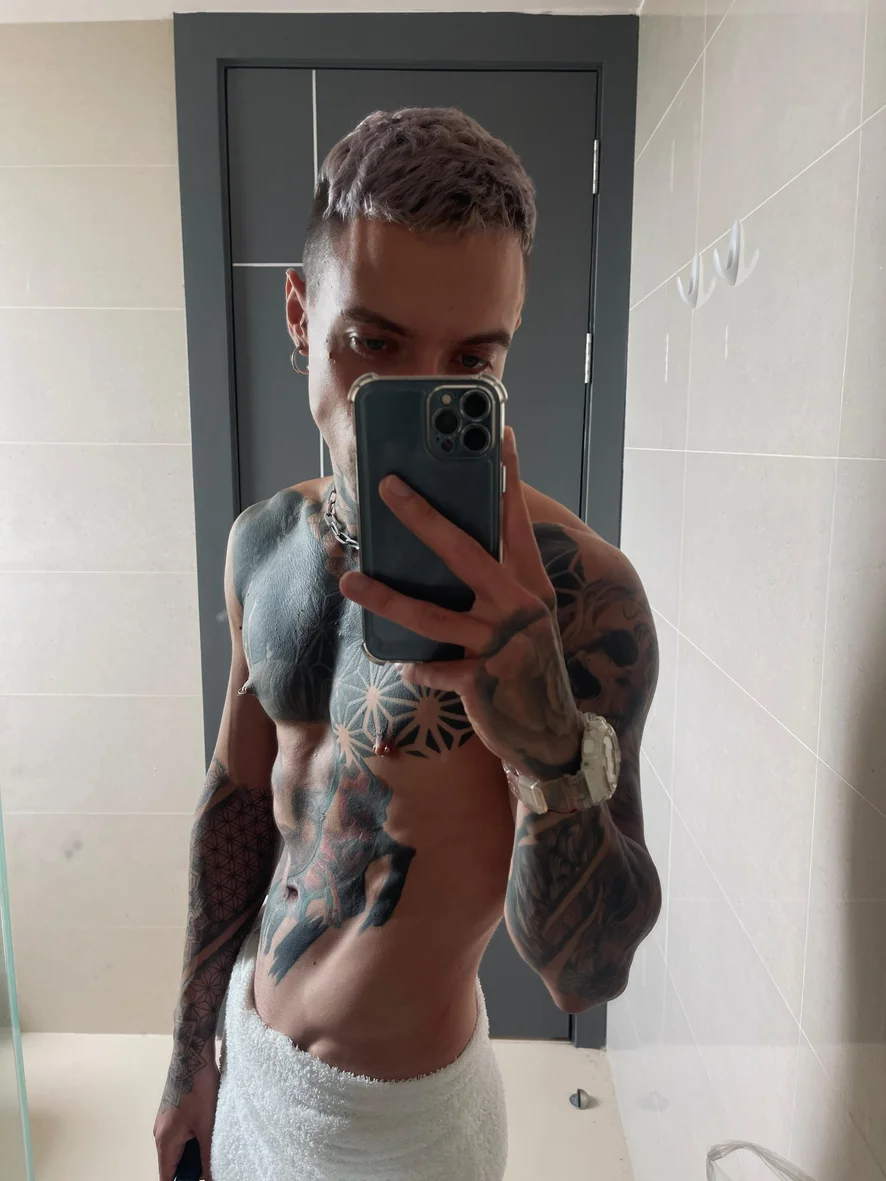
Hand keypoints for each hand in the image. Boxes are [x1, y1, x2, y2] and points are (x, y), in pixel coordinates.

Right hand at [154, 1051, 218, 1180]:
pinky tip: (207, 1129)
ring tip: (211, 1142)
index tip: (196, 1180)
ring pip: (178, 1148)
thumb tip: (211, 1176)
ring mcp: (164, 1121)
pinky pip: (179, 1134)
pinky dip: (192, 1138)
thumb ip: (208, 1156)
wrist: (192, 1055)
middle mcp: (160, 1134)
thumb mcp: (207, 1126)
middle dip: (191, 1168)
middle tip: (210, 1163)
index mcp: (165, 1141)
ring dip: (193, 1151)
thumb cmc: (198, 1088)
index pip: (167, 1177)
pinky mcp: (171, 1111)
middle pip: (173, 1164)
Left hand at [339, 427, 582, 779]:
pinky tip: (408, 668)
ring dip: (384, 598)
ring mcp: (502, 644)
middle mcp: (520, 607)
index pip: (516, 523)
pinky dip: (418, 668)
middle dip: (423, 517)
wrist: (552, 733)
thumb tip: (443, 556)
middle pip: (464, 553)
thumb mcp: (526, 621)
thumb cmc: (529, 667)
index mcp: (531, 586)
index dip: (509, 478)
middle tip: (387, 487)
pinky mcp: (483, 680)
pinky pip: (432, 667)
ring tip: (350, 583)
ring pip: (431, 615)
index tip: (501, 435)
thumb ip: (496, 589)